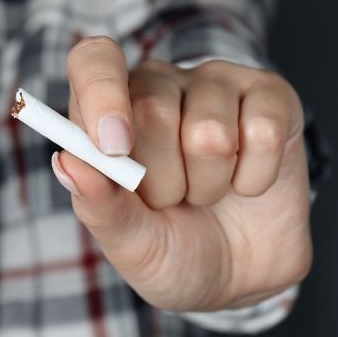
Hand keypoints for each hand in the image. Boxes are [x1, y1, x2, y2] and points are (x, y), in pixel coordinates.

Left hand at [55, 36, 311, 310]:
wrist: (237, 276)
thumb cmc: (169, 248)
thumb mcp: (127, 242)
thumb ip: (97, 204)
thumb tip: (67, 162)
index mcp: (107, 107)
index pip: (93, 60)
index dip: (101, 93)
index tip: (113, 148)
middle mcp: (159, 84)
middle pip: (151, 107)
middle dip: (161, 179)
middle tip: (169, 201)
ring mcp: (217, 85)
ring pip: (209, 130)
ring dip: (208, 185)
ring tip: (206, 194)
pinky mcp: (270, 98)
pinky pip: (262, 132)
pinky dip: (254, 178)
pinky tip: (247, 184)